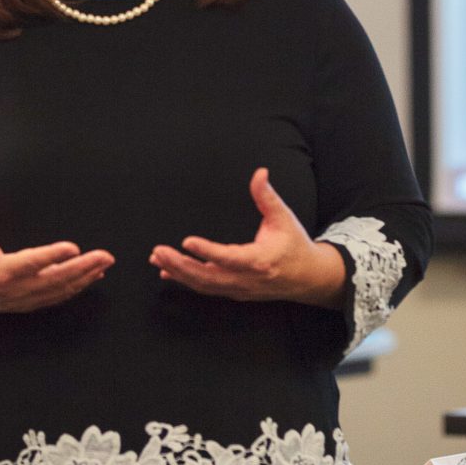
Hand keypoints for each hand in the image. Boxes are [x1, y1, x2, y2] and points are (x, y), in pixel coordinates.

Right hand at [0, 181, 113, 327]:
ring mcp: (24, 299)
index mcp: (1, 270)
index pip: (32, 262)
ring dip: (85, 277)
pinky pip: (57, 297)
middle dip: (83, 268)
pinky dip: (77, 288)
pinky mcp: (29, 304)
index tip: (74, 247)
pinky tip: (93, 276)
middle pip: (55, 279)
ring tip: (105, 263)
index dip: (53, 255)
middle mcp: (15, 288)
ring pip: (60, 290)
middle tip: (105, 255)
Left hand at [149, 168, 344, 307]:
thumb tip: (260, 172)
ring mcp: (239, 289)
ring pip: (204, 285)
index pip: (229, 257)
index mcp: (260, 260)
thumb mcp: (284, 218)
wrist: (308, 278)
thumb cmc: (294, 245)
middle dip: (181, 265)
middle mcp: (247, 279)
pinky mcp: (234, 292)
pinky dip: (186, 281)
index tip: (187, 241)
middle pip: (209, 277)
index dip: (207, 251)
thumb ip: (267, 197)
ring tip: (157, 259)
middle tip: (158, 252)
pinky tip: (167, 272)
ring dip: (178, 273)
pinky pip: (206, 288)